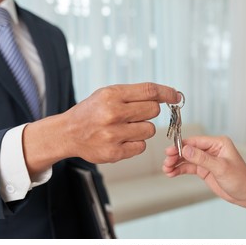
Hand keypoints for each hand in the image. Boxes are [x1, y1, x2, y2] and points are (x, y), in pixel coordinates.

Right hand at [24, 82, 179, 173]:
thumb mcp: (108, 94)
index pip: (149, 91)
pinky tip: (122, 139)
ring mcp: (113, 135)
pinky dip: (136, 143)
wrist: (69, 132)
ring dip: (142, 128)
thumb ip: (134, 94)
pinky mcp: (114, 153)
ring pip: (149, 130)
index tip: (176, 96)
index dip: (167, 93)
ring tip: (126, 127)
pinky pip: (141, 147)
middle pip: (153, 110)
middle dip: (149, 111)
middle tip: (136, 114)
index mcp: (112, 95)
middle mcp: (113, 114)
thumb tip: (164, 96)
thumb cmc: (92, 111)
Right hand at [163, 136, 245, 206]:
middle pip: (189, 149)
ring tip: (166, 169)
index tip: (170, 151)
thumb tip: (186, 149)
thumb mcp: (221, 168)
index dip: (182, 145)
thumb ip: (202, 159)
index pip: (196, 141)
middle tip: (167, 162)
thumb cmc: (240, 179)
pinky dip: (179, 170)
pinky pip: (189, 167)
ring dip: (176, 163)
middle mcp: (211, 149)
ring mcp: (207, 159)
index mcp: (218, 143)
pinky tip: (172, 173)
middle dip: (176, 155)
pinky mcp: (204, 169)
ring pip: (187, 158)